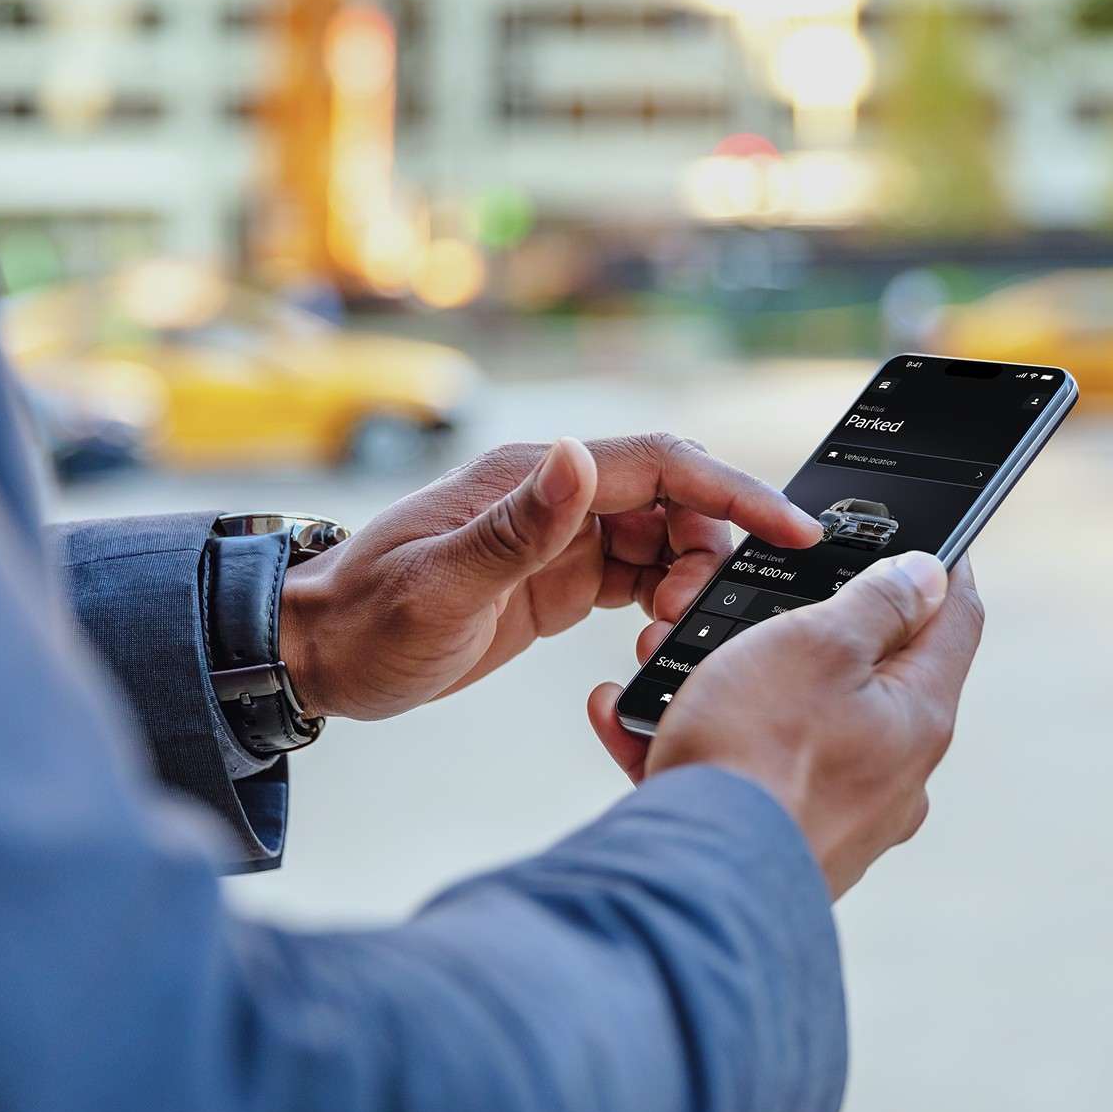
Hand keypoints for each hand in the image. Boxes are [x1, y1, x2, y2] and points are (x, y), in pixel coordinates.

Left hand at [279, 434, 822, 721]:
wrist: (320, 655)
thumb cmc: (368, 621)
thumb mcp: (442, 584)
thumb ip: (518, 525)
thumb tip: (582, 456)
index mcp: (537, 478)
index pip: (663, 466)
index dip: (737, 493)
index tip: (792, 532)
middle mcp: (556, 497)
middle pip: (676, 499)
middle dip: (712, 548)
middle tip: (694, 613)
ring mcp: (559, 537)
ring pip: (663, 538)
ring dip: (687, 580)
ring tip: (666, 635)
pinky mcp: (557, 578)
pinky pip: (636, 574)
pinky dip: (662, 601)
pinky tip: (655, 638)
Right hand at [587, 552, 984, 898]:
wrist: (693, 883)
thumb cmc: (755, 754)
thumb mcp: (816, 643)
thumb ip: (876, 601)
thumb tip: (928, 575)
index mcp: (918, 717)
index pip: (956, 620)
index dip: (946, 566)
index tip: (933, 537)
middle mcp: (893, 775)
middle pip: (866, 674)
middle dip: (806, 629)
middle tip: (759, 600)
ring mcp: (839, 817)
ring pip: (788, 723)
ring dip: (733, 684)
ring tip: (666, 662)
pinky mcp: (780, 848)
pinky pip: (740, 775)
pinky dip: (693, 742)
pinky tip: (634, 723)